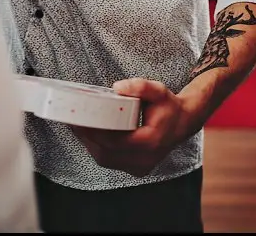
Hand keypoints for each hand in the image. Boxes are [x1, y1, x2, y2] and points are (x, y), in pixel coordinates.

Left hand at [71, 79, 192, 177]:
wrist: (183, 123)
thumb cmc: (168, 106)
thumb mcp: (158, 90)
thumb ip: (140, 86)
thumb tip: (117, 87)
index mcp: (150, 142)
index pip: (114, 141)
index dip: (93, 132)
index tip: (79, 120)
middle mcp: (145, 159)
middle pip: (106, 153)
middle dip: (86, 138)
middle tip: (72, 121)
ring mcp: (141, 168)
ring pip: (106, 160)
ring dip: (90, 145)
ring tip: (77, 126)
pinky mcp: (136, 169)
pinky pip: (111, 162)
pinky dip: (98, 150)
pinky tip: (89, 136)